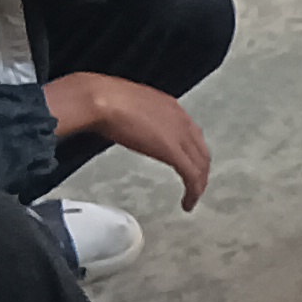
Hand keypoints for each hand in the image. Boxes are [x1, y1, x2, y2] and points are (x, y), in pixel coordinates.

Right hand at [46, 72, 206, 206]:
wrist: (100, 99)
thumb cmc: (103, 99)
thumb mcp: (128, 106)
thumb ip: (137, 117)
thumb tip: (128, 124)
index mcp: (171, 107)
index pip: (192, 134)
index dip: (194, 152)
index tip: (190, 163)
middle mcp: (181, 120)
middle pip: (202, 151)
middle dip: (201, 170)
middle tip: (196, 186)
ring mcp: (179, 136)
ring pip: (201, 165)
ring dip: (199, 184)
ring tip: (193, 198)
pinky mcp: (172, 151)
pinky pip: (192, 175)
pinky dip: (194, 191)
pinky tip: (188, 202)